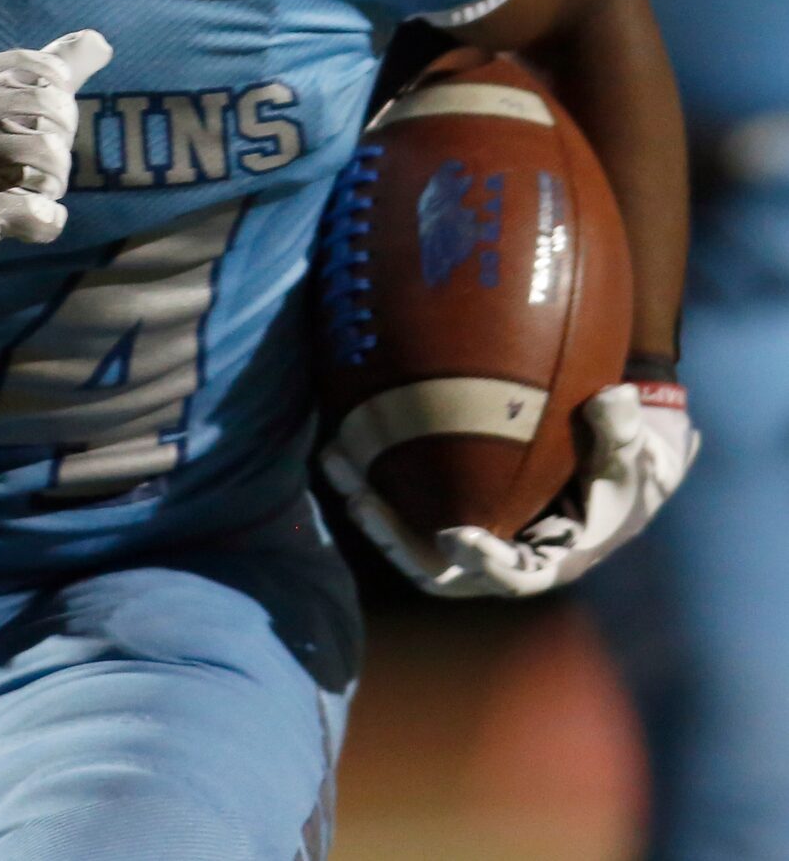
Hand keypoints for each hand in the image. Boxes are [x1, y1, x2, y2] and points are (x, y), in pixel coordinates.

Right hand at [0, 31, 112, 317]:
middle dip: (62, 142)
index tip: (37, 125)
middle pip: (55, 111)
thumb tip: (102, 41)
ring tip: (40, 190)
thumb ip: (47, 67)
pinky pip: (35, 213)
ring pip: (50, 155)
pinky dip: (50, 220)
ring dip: (56, 181)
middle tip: (43, 164)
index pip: (50, 72)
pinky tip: (40, 218)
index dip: (59, 104)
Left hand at [324, 381, 696, 598]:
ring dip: (369, 506)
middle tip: (359, 499)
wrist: (612, 472)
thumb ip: (623, 430)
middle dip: (395, 539)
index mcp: (553, 559)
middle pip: (439, 569)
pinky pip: (404, 509)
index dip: (486, 562)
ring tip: (334, 460)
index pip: (515, 575)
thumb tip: (616, 396)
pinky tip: (342, 438)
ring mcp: (472, 540)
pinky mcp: (450, 514)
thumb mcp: (637, 454)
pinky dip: (374, 482)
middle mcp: (503, 560)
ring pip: (408, 541)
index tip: (454, 535)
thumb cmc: (628, 468)